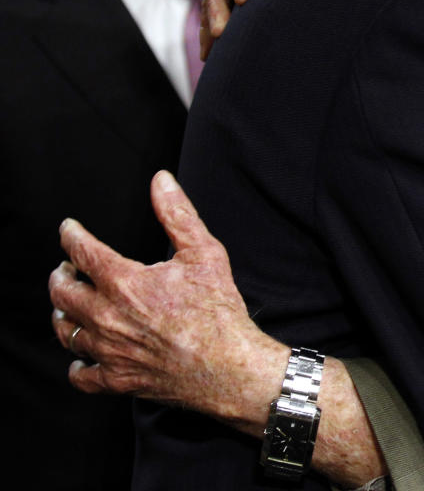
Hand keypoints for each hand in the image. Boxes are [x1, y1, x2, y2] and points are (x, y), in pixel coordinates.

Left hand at [49, 170, 285, 427]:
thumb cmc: (217, 309)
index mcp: (124, 282)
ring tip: (67, 304)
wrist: (227, 365)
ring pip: (65, 331)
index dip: (72, 237)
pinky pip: (80, 374)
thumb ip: (177, 213)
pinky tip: (82, 355)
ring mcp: (108, 352)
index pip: (83, 252)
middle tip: (64, 267)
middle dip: (60, 274)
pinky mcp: (116, 379)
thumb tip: (161, 181)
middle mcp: (106, 317)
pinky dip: (76, 363)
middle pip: (63, 293)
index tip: (68, 229)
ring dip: (62, 313)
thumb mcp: (204, 251)